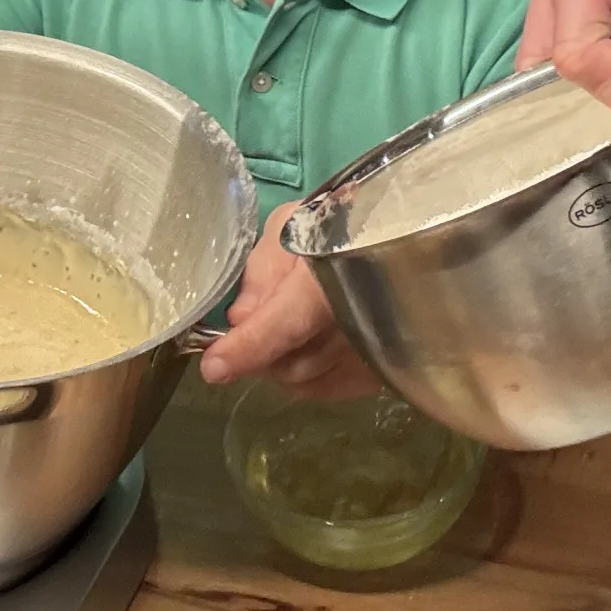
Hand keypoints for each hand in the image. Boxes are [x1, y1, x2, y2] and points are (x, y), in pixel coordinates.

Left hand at [196, 203, 379, 398]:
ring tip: (288, 323)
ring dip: (282, 360)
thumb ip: (262, 270)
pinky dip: (306, 372)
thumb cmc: (337, 221)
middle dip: (259, 348)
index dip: (248, 348)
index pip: (285, 326)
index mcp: (332, 281)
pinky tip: (307, 342)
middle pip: (289, 363)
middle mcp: (359, 326)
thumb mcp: (291, 225)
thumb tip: (241, 318)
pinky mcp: (381, 374)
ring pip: (304, 382)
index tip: (214, 367)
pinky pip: (325, 388)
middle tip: (257, 316)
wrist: (395, 234)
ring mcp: (374, 357)